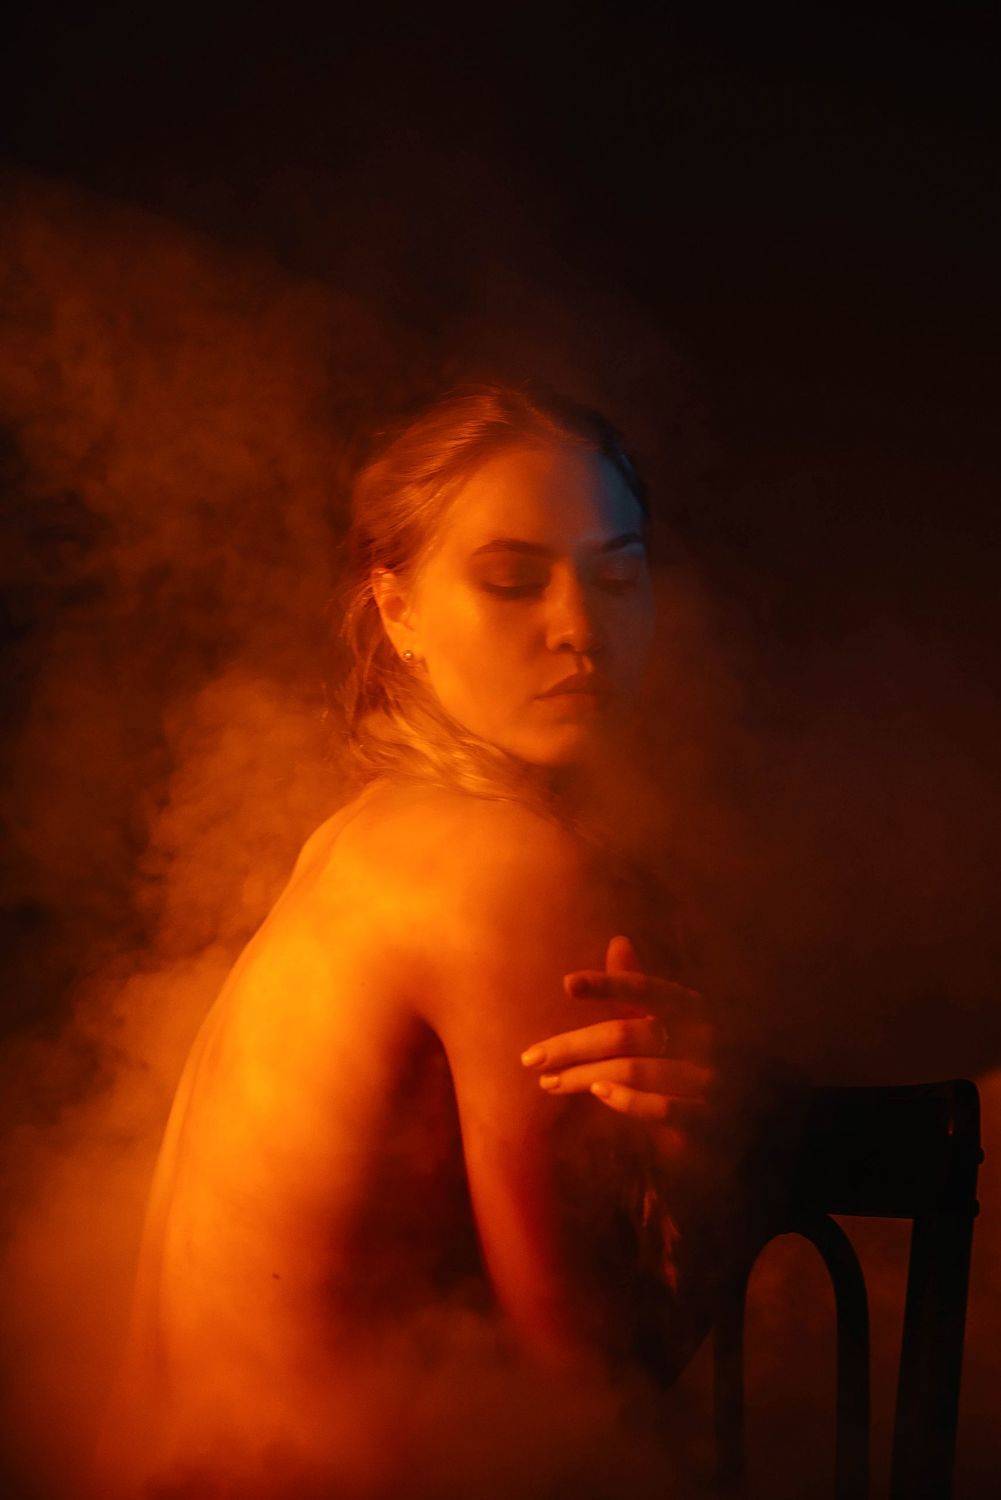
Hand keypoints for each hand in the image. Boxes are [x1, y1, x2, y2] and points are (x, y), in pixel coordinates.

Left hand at [520, 935, 715, 1155]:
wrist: (735, 1125)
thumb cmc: (688, 1066)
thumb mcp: (667, 1024)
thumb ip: (640, 988)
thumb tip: (619, 941)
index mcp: (692, 1009)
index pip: (647, 988)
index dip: (609, 984)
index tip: (567, 984)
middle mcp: (704, 1038)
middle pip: (625, 1033)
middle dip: (573, 1045)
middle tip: (531, 1056)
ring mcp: (708, 1080)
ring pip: (633, 1070)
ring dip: (583, 1076)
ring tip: (548, 1081)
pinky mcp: (708, 1120)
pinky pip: (663, 1109)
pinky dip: (627, 1101)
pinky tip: (598, 1095)